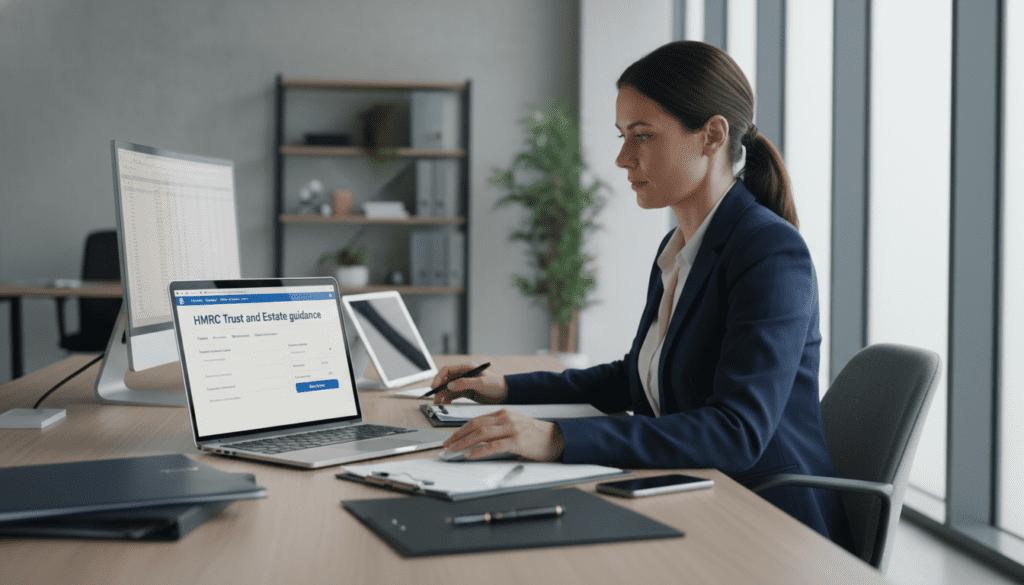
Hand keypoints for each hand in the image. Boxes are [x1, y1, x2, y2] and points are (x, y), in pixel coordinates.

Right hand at [431, 362, 507, 404]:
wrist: (506, 394)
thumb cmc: (496, 385)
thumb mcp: (481, 383)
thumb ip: (465, 383)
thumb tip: (449, 386)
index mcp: (466, 368)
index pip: (447, 370)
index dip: (438, 378)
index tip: (434, 387)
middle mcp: (463, 374)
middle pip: (445, 380)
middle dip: (439, 389)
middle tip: (436, 400)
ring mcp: (464, 383)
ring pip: (447, 389)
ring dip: (442, 396)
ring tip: (440, 404)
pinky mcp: (465, 392)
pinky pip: (453, 395)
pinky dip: (448, 399)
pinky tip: (447, 405)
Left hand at [442, 409, 564, 461]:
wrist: (556, 438)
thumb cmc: (534, 435)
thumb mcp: (513, 425)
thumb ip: (497, 428)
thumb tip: (476, 439)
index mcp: (503, 413)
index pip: (476, 419)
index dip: (460, 429)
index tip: (450, 438)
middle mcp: (506, 418)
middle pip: (475, 425)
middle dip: (457, 436)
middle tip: (446, 445)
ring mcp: (512, 429)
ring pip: (481, 433)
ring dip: (464, 442)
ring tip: (453, 450)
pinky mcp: (517, 441)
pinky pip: (493, 446)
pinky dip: (479, 450)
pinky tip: (470, 455)